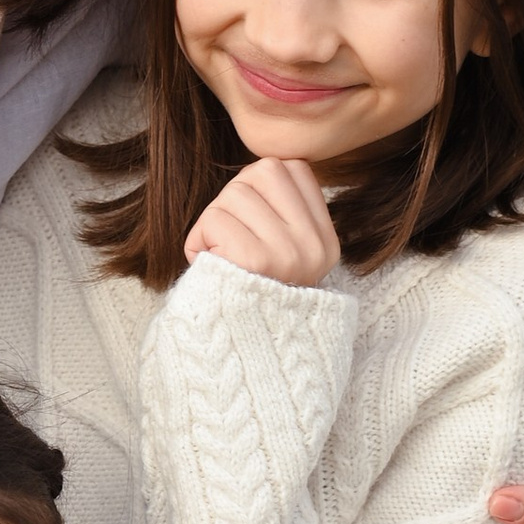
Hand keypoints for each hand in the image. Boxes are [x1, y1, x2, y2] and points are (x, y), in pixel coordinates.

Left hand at [184, 159, 338, 286]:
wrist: (240, 355)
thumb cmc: (246, 293)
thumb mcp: (283, 254)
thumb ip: (280, 211)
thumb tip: (258, 169)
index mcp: (324, 240)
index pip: (292, 168)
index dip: (258, 185)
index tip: (251, 220)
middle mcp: (313, 246)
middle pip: (260, 173)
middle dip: (233, 198)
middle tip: (230, 238)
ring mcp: (288, 253)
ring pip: (232, 194)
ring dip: (212, 222)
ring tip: (222, 257)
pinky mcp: (257, 261)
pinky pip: (214, 220)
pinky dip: (199, 240)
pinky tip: (211, 265)